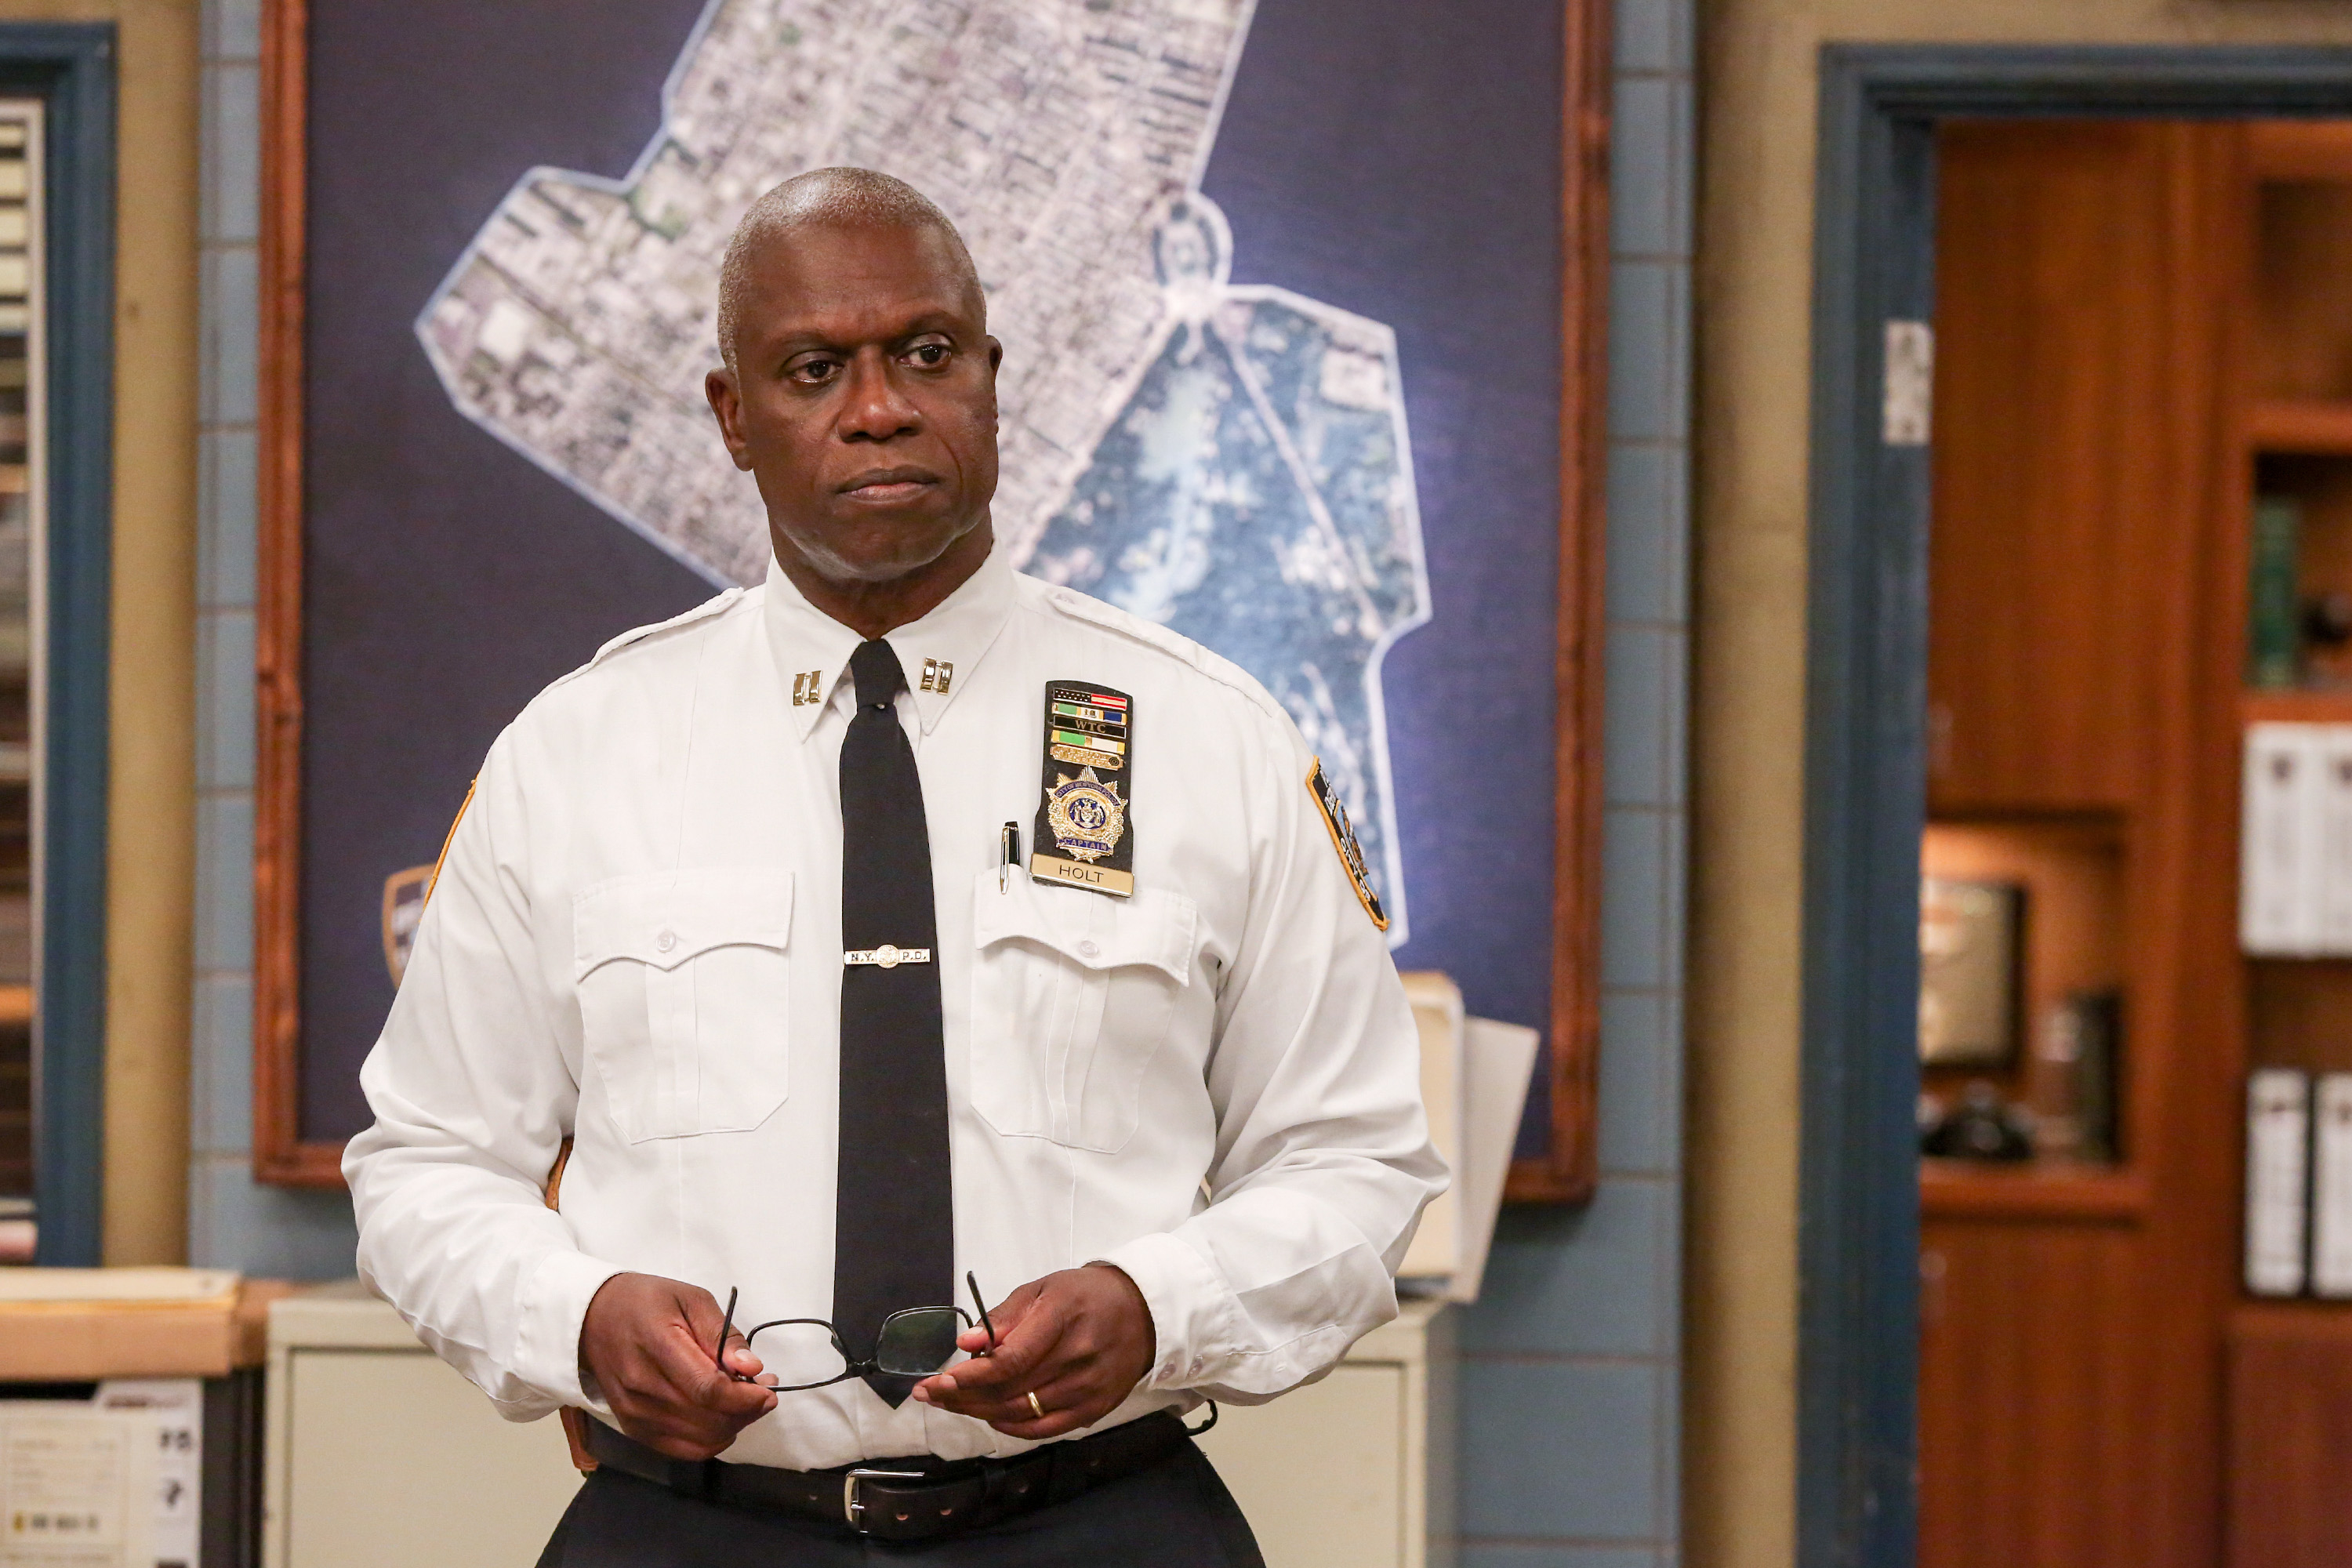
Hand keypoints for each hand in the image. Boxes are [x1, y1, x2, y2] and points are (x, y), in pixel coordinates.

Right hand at [578, 1272, 776, 1459]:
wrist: (593, 1319)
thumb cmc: (647, 1302)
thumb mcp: (691, 1298)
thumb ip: (722, 1334)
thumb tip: (751, 1368)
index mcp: (657, 1345)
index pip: (707, 1389)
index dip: (745, 1398)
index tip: (768, 1388)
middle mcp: (641, 1387)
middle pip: (706, 1419)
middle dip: (746, 1411)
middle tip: (764, 1391)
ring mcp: (634, 1413)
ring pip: (697, 1439)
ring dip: (732, 1426)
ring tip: (744, 1401)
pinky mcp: (633, 1428)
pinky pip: (680, 1450)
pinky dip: (709, 1440)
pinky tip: (721, 1419)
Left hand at [912, 1264, 1154, 1438]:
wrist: (1143, 1312)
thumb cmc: (1084, 1295)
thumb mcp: (1043, 1289)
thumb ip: (1004, 1318)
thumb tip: (967, 1344)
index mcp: (1063, 1317)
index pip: (1011, 1359)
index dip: (970, 1377)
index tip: (937, 1380)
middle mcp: (1079, 1356)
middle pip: (1010, 1390)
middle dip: (962, 1396)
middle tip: (929, 1394)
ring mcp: (1089, 1388)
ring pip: (1022, 1413)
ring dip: (979, 1412)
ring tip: (950, 1404)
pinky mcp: (1095, 1409)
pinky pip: (1044, 1429)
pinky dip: (1011, 1426)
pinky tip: (989, 1416)